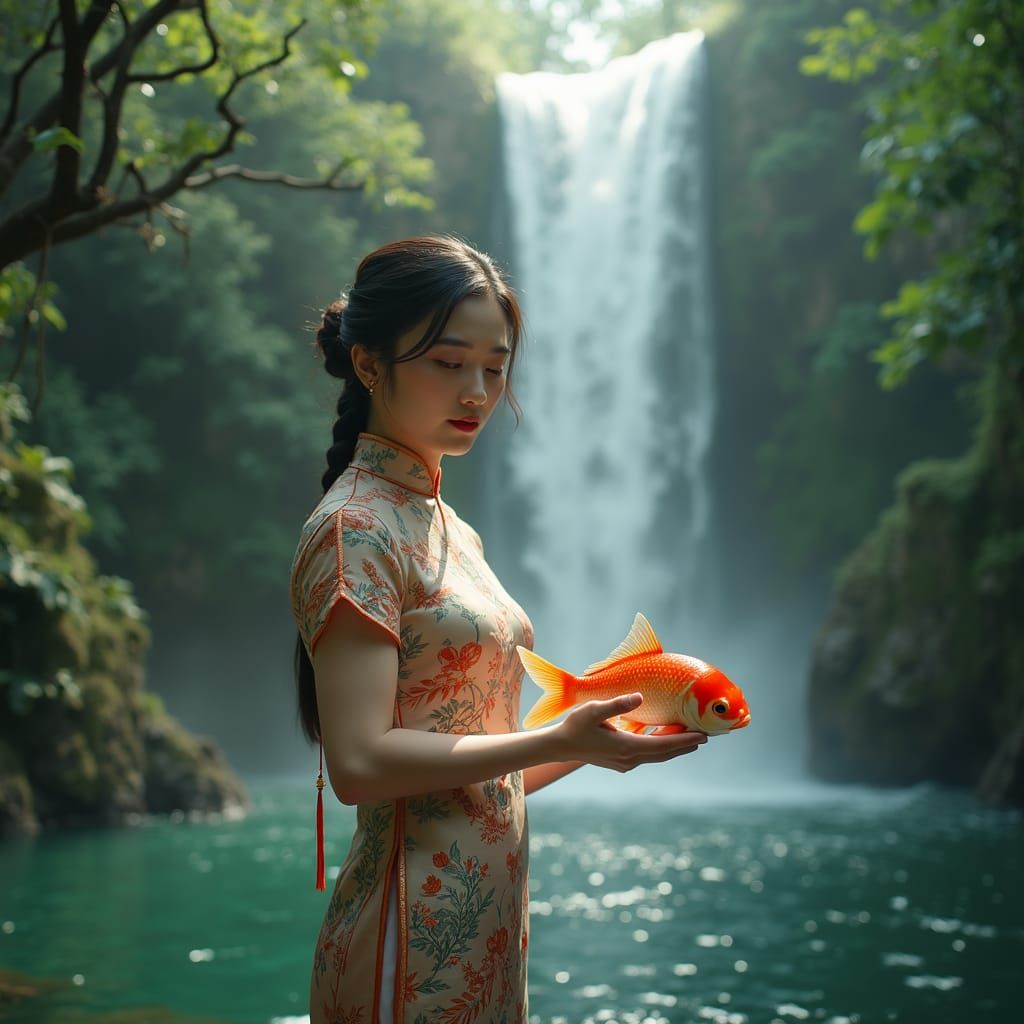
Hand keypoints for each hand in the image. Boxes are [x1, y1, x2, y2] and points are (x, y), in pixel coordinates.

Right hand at [554, 693, 706, 772]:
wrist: (560, 746)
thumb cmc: (575, 725)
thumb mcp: (594, 710)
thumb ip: (618, 703)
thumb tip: (639, 697)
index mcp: (627, 747)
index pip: (663, 745)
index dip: (684, 740)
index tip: (702, 736)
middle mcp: (629, 759)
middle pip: (664, 753)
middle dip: (685, 745)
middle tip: (705, 737)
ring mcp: (624, 763)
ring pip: (656, 755)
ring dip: (673, 747)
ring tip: (689, 738)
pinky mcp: (620, 762)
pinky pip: (647, 755)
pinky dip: (659, 748)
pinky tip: (662, 740)